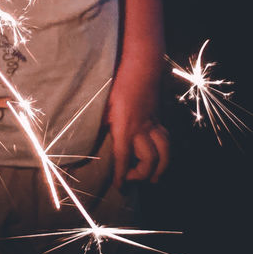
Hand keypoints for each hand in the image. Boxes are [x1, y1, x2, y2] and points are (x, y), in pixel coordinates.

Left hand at [105, 69, 169, 187]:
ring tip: (154, 178)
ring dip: (161, 167)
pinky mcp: (159, 118)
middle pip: (151, 159)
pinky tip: (159, 157)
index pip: (123, 157)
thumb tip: (86, 140)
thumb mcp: (101, 104)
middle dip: (143, 174)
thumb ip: (99, 124)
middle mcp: (142, 128)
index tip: (120, 188)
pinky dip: (165, 152)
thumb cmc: (117, 83)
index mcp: (125, 126)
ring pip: (165, 151)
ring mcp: (153, 123)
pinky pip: (166, 139)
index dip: (122, 176)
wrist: (141, 65)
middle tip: (131, 179)